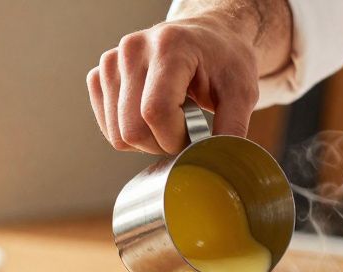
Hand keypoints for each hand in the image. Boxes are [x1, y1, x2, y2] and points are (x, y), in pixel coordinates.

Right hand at [86, 15, 259, 154]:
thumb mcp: (242, 91)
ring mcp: (112, 61)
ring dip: (147, 142)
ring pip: (117, 134)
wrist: (208, 37)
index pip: (155, 112)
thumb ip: (233, 128)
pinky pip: (107, 128)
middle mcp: (133, 49)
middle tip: (185, 130)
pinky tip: (151, 117)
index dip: (175, 139)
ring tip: (170, 119)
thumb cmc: (224, 60)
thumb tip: (219, 163)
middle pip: (132, 129)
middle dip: (162, 144)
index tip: (195, 135)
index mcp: (169, 46)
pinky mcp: (100, 75)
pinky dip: (130, 134)